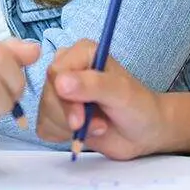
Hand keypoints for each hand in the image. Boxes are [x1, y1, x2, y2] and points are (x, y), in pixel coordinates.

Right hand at [36, 39, 167, 159]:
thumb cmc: (138, 106)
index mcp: (82, 52)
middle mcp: (68, 68)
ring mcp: (60, 91)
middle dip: (70, 116)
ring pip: (45, 112)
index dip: (65, 97)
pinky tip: (83, 133)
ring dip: (70, 128)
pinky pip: (45, 127)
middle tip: (98, 123)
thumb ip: (93, 84)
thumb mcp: (120, 93)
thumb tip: (61, 82)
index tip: (83, 116)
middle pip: (47, 94)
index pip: (55, 72)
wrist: (144, 132)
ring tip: (97, 126)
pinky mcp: (57, 114)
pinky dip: (63, 136)